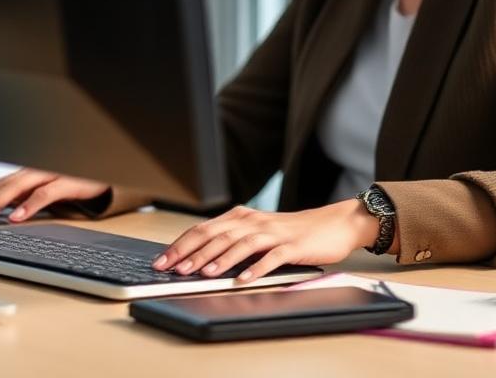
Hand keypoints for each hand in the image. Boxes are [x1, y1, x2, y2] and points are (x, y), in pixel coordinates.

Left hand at [0, 168, 109, 222]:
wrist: (113, 172)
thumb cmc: (81, 181)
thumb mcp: (53, 188)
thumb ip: (31, 194)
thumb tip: (7, 208)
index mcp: (35, 171)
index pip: (3, 180)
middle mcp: (41, 169)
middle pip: (7, 182)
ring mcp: (54, 173)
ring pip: (20, 185)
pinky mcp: (69, 182)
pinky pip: (45, 194)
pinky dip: (29, 205)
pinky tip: (17, 217)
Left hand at [152, 200, 380, 281]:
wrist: (333, 224)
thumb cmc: (293, 232)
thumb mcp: (259, 231)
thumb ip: (233, 239)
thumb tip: (198, 257)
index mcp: (242, 217)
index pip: (204, 229)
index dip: (181, 244)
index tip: (161, 261)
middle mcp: (254, 221)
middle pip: (217, 235)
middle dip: (192, 252)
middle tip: (173, 269)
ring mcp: (273, 233)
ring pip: (241, 244)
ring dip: (220, 259)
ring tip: (202, 274)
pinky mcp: (292, 246)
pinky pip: (271, 258)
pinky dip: (256, 268)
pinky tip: (243, 279)